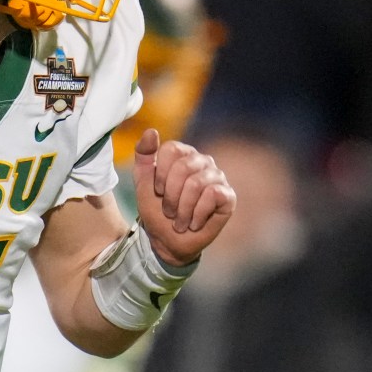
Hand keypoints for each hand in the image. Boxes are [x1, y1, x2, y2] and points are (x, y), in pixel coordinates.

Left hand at [132, 129, 236, 266]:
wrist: (167, 240)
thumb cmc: (156, 210)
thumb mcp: (143, 183)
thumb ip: (144, 156)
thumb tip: (151, 131)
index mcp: (184, 155)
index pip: (173, 150)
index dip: (161, 174)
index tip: (158, 192)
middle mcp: (203, 162)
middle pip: (184, 167)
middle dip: (171, 195)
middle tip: (169, 212)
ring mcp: (218, 177)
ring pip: (197, 183)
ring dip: (182, 209)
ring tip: (179, 221)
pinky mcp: (228, 196)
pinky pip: (212, 195)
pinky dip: (197, 214)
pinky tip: (194, 223)